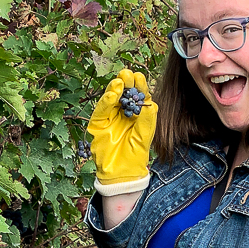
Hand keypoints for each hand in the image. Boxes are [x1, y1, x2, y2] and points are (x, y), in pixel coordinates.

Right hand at [87, 69, 157, 195]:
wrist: (121, 173)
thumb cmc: (135, 156)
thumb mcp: (145, 137)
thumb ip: (147, 120)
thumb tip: (150, 102)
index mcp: (137, 115)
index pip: (138, 97)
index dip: (139, 86)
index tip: (140, 76)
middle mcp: (123, 114)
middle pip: (124, 94)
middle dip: (126, 83)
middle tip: (128, 73)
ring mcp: (110, 118)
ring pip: (111, 99)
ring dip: (115, 89)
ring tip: (120, 81)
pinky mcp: (98, 125)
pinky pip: (101, 111)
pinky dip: (106, 102)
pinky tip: (112, 95)